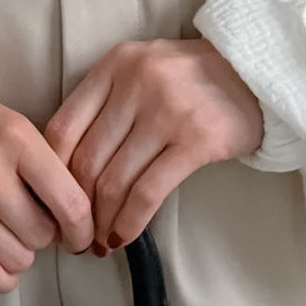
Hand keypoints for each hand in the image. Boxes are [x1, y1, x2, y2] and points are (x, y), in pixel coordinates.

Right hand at [0, 70, 94, 291]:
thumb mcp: (7, 117)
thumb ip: (37, 157)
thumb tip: (67, 203)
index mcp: (15, 138)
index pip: (69, 200)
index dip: (83, 226)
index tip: (83, 232)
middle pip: (43, 233)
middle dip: (48, 232)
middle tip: (38, 219)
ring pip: (18, 256)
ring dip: (23, 250)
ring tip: (13, 230)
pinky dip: (2, 274)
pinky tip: (2, 258)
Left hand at [42, 37, 263, 251]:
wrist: (252, 72)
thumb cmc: (188, 76)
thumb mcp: (139, 69)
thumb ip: (105, 101)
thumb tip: (65, 166)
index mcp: (114, 64)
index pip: (64, 126)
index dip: (52, 174)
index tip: (53, 201)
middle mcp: (136, 82)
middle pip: (86, 159)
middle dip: (75, 207)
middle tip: (74, 233)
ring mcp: (167, 110)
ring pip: (114, 180)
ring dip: (101, 222)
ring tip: (99, 241)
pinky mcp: (196, 140)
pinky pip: (148, 192)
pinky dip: (130, 222)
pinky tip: (123, 236)